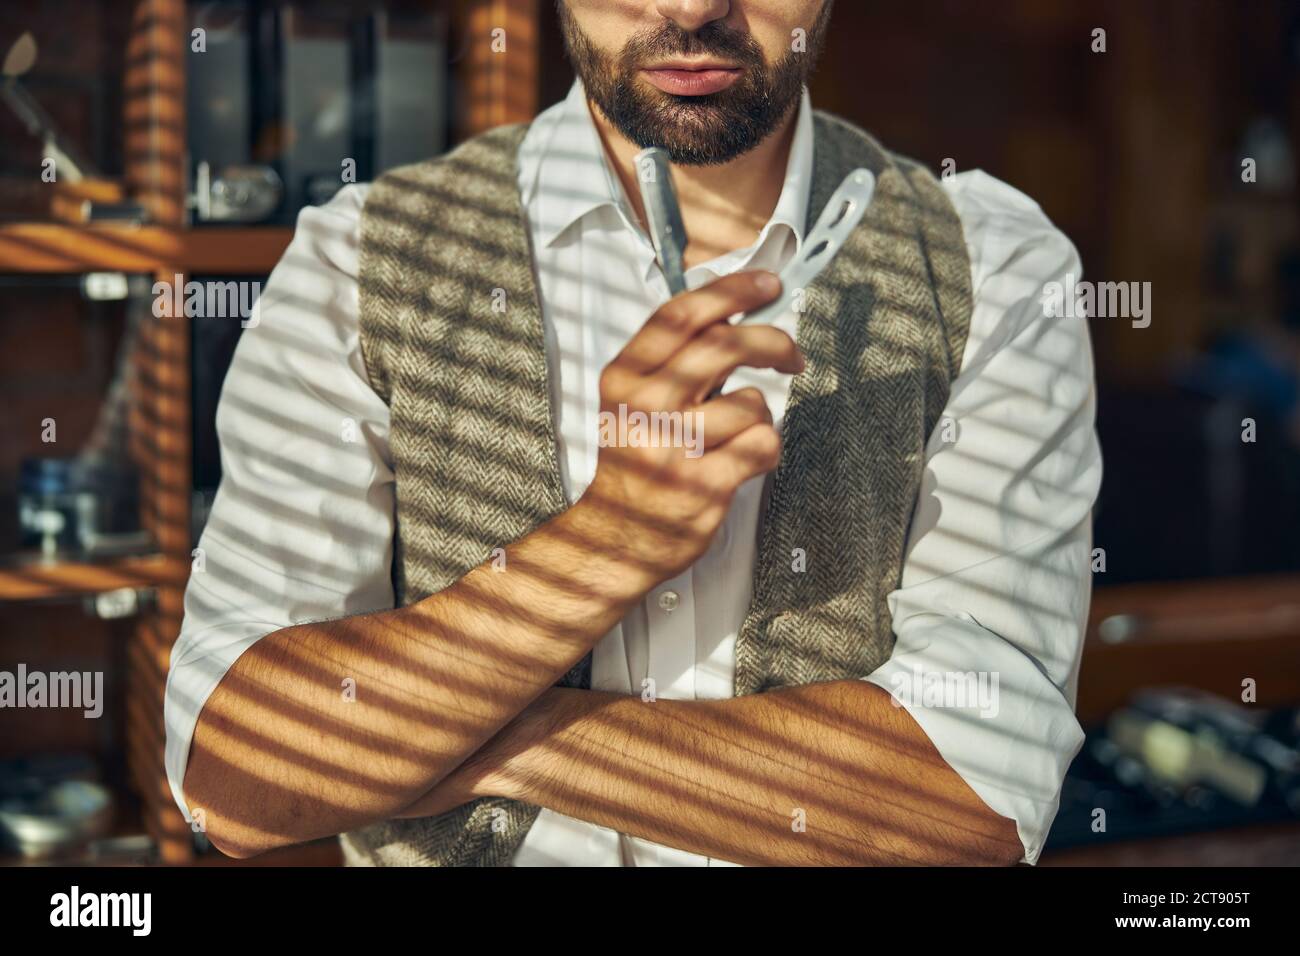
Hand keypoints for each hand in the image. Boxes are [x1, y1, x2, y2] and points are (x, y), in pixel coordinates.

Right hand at [573, 270, 802, 587]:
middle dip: (772, 343)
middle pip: (724, 346)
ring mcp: (672, 449)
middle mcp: (644, 408)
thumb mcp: (632, 403)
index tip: (766, 285)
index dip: (732, 291)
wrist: (616, 537)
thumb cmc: (634, 468)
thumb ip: (673, 360)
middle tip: (791, 355)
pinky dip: (766, 450)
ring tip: (737, 437)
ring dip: (760, 418)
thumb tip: (730, 311)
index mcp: (625, 378)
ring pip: (752, 403)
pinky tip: (742, 461)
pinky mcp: (702, 486)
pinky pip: (763, 445)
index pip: (681, 315)